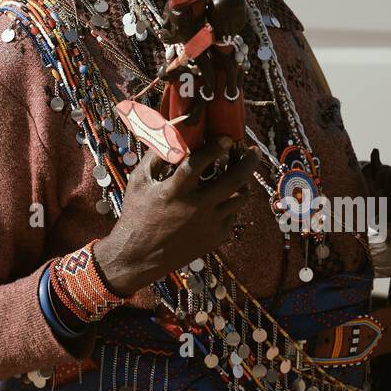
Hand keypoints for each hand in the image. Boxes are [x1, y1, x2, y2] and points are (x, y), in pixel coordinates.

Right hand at [94, 135, 258, 296]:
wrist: (139, 256)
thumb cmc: (137, 213)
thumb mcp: (139, 181)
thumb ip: (157, 156)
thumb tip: (173, 134)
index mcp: (174, 191)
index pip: (200, 163)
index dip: (215, 147)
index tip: (226, 137)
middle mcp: (196, 208)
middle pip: (234, 179)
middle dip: (248, 161)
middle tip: (253, 150)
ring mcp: (209, 224)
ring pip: (240, 198)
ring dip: (243, 181)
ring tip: (241, 172)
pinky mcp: (216, 238)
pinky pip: (233, 214)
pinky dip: (230, 201)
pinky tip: (224, 195)